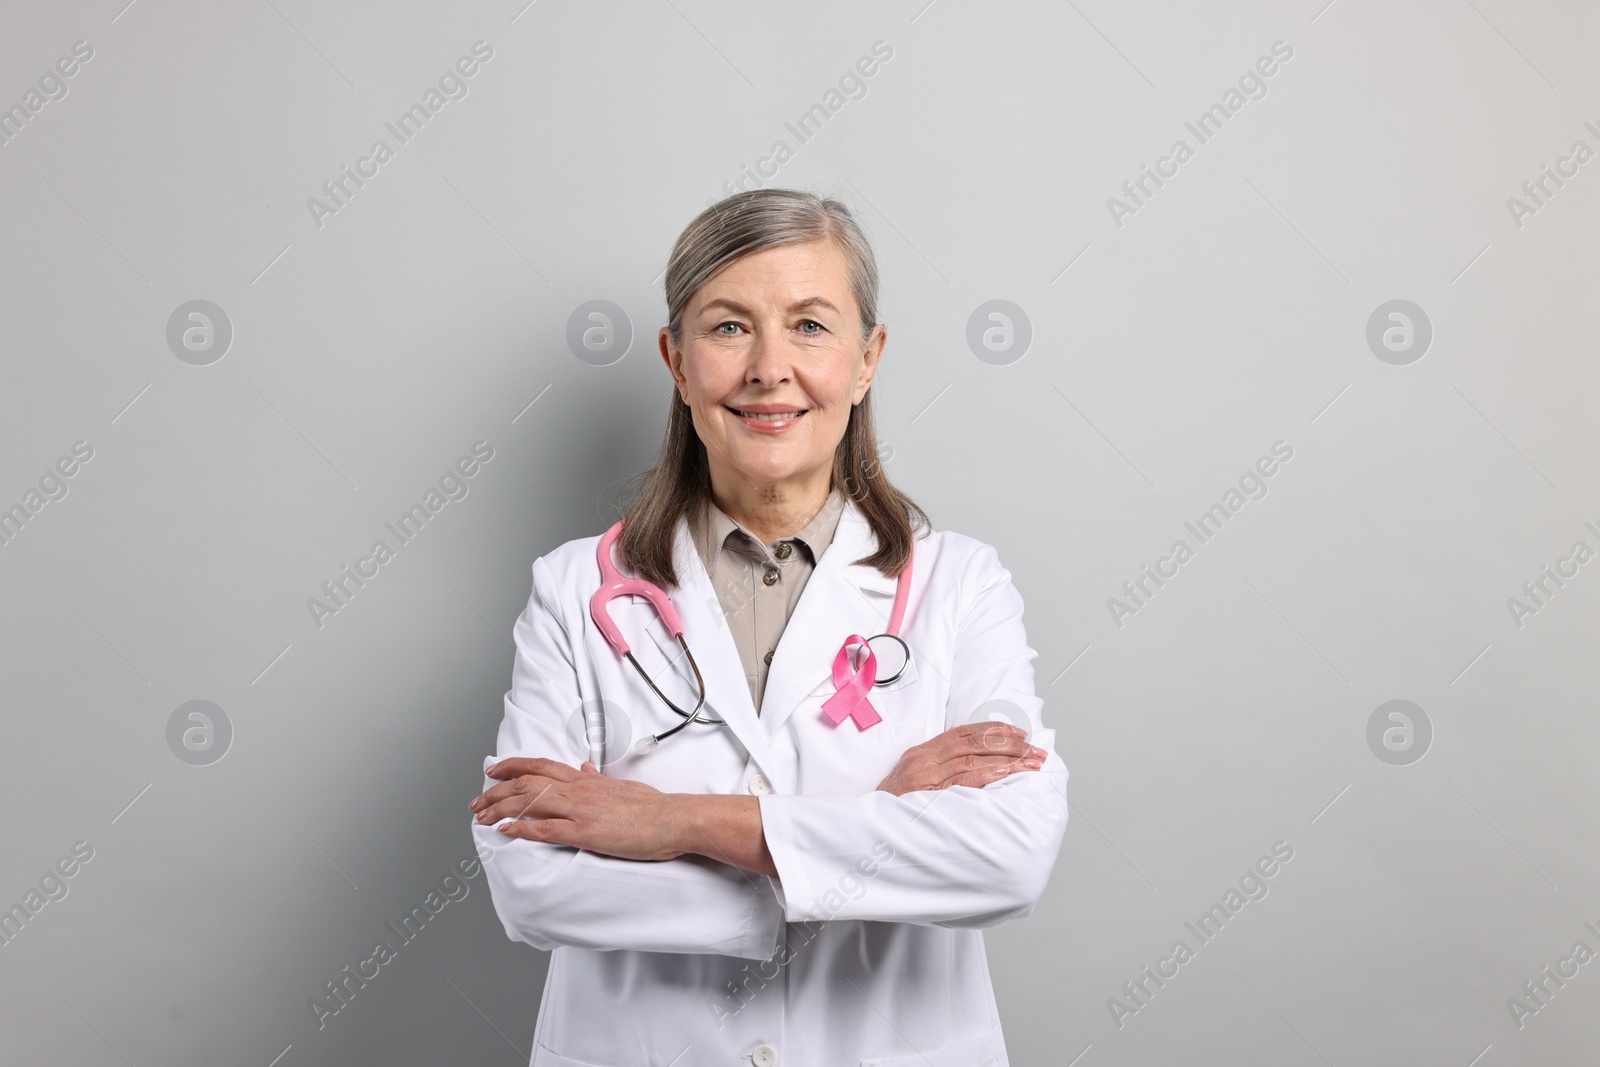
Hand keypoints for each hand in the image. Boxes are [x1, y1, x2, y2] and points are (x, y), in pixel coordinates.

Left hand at [470, 757, 685, 861]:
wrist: (674, 819)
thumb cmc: (654, 807)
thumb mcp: (623, 785)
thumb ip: (599, 779)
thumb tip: (585, 768)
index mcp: (587, 779)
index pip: (541, 766)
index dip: (512, 767)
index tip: (493, 770)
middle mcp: (579, 790)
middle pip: (527, 783)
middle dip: (496, 791)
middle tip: (476, 802)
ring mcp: (580, 810)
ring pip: (529, 802)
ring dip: (500, 809)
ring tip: (481, 817)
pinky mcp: (586, 832)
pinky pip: (545, 828)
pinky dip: (521, 829)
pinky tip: (505, 831)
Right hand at [876, 722, 1046, 795]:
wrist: (867, 829)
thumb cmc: (893, 808)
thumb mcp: (913, 779)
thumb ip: (939, 766)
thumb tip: (970, 755)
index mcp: (921, 752)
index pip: (964, 732)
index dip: (994, 729)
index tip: (1019, 733)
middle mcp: (923, 759)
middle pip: (973, 742)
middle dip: (1010, 744)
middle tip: (1036, 750)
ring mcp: (924, 775)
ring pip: (973, 758)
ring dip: (1007, 759)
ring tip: (1031, 762)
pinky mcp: (926, 793)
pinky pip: (961, 780)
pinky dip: (986, 774)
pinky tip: (1005, 773)